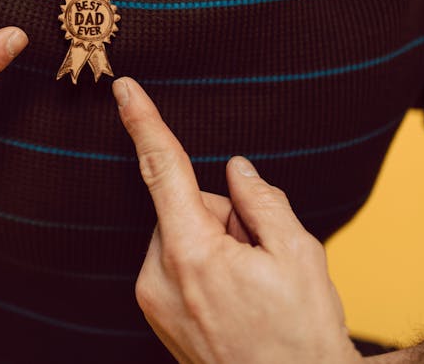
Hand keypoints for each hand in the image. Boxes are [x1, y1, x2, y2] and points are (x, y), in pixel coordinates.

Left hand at [113, 77, 360, 363]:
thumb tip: (235, 170)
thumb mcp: (299, 256)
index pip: (163, 169)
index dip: (144, 123)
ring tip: (252, 287)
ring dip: (215, 243)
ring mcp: (153, 298)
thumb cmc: (300, 335)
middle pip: (186, 206)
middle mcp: (158, 275)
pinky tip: (234, 298)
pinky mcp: (156, 313)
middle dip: (224, 216)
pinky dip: (204, 264)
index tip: (123, 88)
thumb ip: (262, 201)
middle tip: (262, 259)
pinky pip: (177, 263)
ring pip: (183, 234)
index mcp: (191, 253)